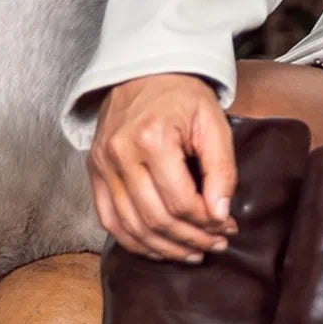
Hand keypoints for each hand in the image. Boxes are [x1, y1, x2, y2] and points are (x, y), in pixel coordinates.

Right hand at [88, 73, 236, 260]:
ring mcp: (102, 165)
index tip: (228, 227)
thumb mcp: (213, 123)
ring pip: (131, 226)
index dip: (208, 223)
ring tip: (193, 253)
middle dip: (191, 240)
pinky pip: (109, 219)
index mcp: (152, 138)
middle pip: (156, 219)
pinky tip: (159, 248)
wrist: (145, 70)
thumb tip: (220, 214)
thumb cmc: (183, 96)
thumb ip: (222, 169)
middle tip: (215, 245)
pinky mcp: (94, 172)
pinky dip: (134, 241)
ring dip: (165, 248)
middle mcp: (120, 154)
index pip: (181, 201)